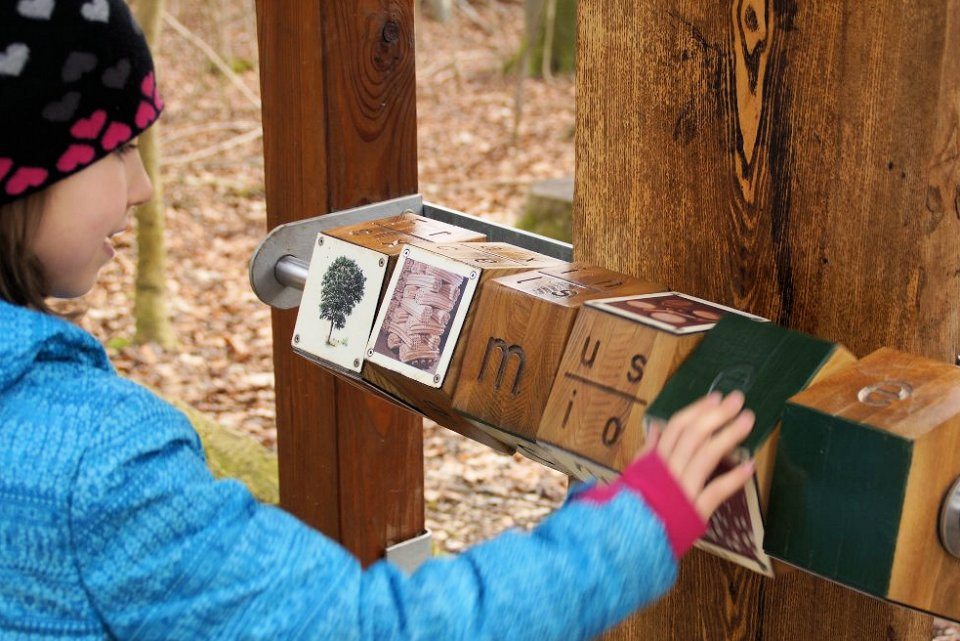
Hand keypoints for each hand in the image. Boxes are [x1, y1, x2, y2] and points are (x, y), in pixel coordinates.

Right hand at [646, 391, 755, 521]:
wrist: (630, 539)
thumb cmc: (636, 505)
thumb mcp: (636, 474)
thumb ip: (648, 451)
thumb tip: (656, 427)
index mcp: (655, 459)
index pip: (677, 427)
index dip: (697, 410)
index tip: (716, 398)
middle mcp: (669, 469)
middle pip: (694, 435)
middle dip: (717, 415)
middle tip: (738, 400)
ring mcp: (682, 489)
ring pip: (706, 456)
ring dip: (729, 435)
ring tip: (747, 421)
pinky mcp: (694, 510)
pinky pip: (715, 491)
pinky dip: (733, 478)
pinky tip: (749, 465)